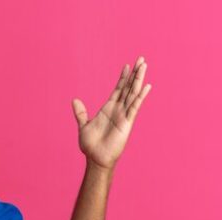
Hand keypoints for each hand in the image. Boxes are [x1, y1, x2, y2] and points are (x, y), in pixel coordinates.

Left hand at [71, 56, 151, 170]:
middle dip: (135, 73)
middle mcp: (118, 110)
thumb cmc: (90, 144)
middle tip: (141, 59)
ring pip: (133, 93)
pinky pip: (135, 107)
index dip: (123, 77)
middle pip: (128, 87)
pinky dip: (140, 96)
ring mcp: (124, 115)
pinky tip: (147, 86)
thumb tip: (74, 100)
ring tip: (144, 66)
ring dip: (139, 80)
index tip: (127, 65)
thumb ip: (80, 112)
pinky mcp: (127, 122)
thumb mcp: (83, 125)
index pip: (118, 89)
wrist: (95, 158)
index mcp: (108, 108)